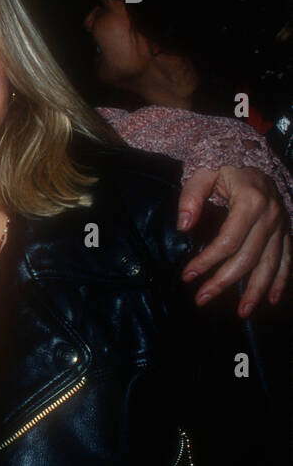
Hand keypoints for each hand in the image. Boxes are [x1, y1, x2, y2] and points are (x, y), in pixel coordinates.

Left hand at [178, 166, 289, 317]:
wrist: (249, 153)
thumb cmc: (221, 163)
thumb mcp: (202, 172)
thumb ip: (191, 197)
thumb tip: (183, 225)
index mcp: (250, 202)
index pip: (228, 241)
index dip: (208, 260)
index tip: (188, 275)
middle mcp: (271, 216)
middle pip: (248, 257)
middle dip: (225, 281)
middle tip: (202, 299)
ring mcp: (281, 224)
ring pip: (271, 263)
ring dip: (256, 290)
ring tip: (242, 312)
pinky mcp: (286, 229)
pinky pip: (287, 258)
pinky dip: (281, 280)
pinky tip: (271, 298)